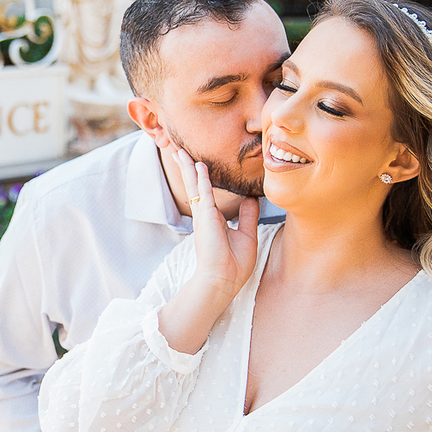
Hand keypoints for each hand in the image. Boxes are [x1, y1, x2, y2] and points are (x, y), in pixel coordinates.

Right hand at [172, 147, 259, 300]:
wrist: (223, 281)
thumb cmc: (234, 264)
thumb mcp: (247, 234)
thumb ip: (248, 215)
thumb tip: (253, 198)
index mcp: (213, 218)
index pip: (205, 192)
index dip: (200, 177)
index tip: (195, 163)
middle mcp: (205, 214)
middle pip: (194, 185)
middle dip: (186, 167)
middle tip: (178, 150)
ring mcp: (204, 216)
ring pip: (194, 185)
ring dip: (187, 166)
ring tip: (179, 150)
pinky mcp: (206, 219)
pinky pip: (204, 193)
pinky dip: (200, 178)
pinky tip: (198, 165)